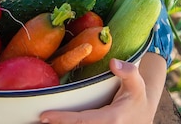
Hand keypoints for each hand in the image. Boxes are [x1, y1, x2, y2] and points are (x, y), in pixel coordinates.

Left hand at [39, 54, 165, 123]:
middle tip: (35, 120)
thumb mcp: (138, 84)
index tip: (44, 116)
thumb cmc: (138, 97)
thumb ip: (128, 72)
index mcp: (112, 119)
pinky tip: (54, 122)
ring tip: (39, 122)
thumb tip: (113, 62)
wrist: (144, 115)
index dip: (63, 119)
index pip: (83, 120)